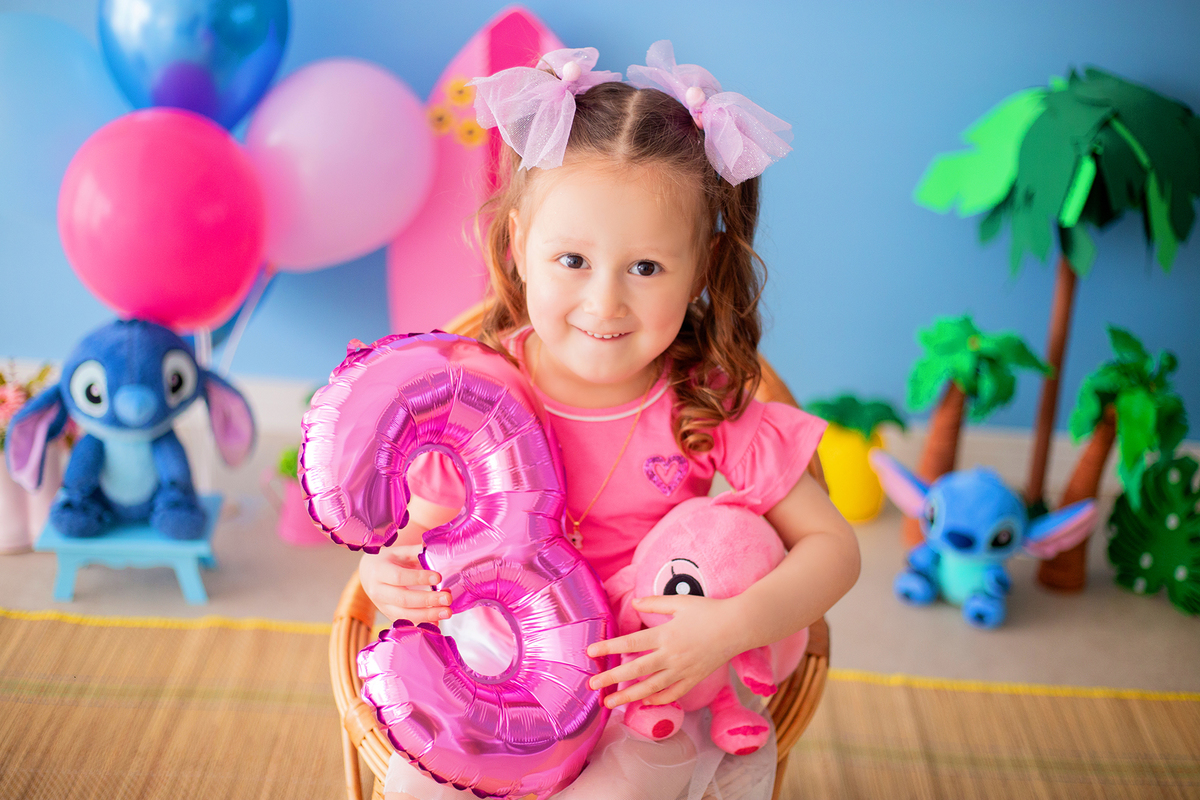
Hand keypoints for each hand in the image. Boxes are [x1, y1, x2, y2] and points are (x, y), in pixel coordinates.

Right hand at [359, 544, 451, 623]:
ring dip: (428, 615)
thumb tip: (438, 550)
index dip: (419, 578)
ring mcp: (383, 606)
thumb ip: (417, 552)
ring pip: (404, 614)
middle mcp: (378, 591)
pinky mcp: (389, 616)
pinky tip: (437, 622)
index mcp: (380, 571)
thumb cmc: (389, 561)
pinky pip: (406, 623)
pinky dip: (422, 624)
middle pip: (403, 599)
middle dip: (427, 600)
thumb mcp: (400, 552)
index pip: (399, 577)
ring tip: (447, 612)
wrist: (370, 574)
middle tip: (447, 598)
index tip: (438, 577)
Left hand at [585, 594, 742, 708]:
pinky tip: (644, 702)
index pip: (630, 644)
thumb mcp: (680, 602)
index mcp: (665, 635)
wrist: (739, 626)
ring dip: (629, 697)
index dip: (608, 648)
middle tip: (592, 687)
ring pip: (651, 688)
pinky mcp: (695, 678)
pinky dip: (658, 700)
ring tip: (610, 704)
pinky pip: (673, 694)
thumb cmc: (709, 610)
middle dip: (612, 679)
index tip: (590, 652)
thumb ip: (654, 602)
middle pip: (636, 670)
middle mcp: (672, 656)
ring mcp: (683, 670)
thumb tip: (634, 601)